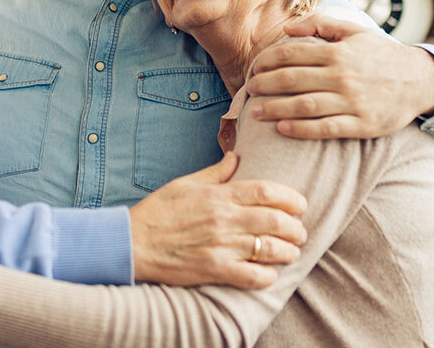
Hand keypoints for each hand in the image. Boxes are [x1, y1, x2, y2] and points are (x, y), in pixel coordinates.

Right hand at [129, 152, 307, 288]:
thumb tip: (236, 156)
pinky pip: (252, 275)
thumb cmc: (158, 212)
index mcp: (219, 195)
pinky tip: (269, 273)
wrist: (132, 243)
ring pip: (270, 249)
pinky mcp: (214, 269)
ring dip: (287, 252)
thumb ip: (215, 173)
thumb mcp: (185, 183)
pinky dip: (267, 276)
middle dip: (295, 228)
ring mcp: (221, 246)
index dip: (291, 198)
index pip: (267, 192)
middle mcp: (224, 219)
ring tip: (290, 252)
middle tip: (299, 232)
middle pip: (276, 221)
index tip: (300, 205)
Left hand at [245, 13, 433, 139]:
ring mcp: (352, 102)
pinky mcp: (361, 125)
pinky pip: (325, 128)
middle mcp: (342, 76)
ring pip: (304, 105)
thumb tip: (289, 28)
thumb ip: (323, 24)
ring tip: (255, 112)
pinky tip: (282, 129)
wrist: (420, 81)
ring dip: (275, 108)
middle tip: (249, 89)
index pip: (293, 54)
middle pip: (292, 80)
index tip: (254, 67)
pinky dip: (301, 129)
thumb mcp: (356, 31)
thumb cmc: (382, 55)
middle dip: (264, 84)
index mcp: (339, 52)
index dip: (268, 60)